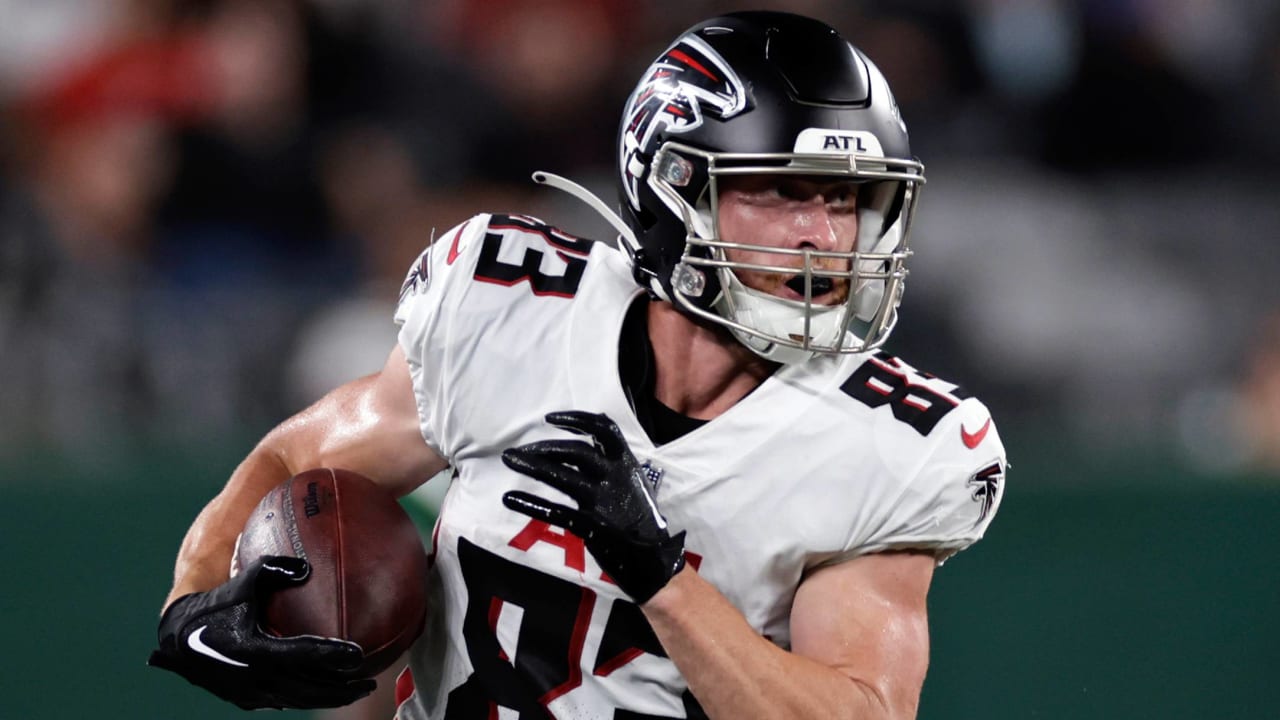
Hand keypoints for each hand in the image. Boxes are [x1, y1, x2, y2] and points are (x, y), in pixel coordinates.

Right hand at [148, 556, 375, 709]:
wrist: (177, 637)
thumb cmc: (215, 603)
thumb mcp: (243, 582)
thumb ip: (274, 569)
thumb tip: (306, 567)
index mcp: (253, 649)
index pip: (303, 656)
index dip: (332, 656)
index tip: (359, 655)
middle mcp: (253, 677)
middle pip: (307, 689)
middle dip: (341, 689)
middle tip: (370, 682)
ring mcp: (249, 692)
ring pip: (297, 700)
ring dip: (328, 697)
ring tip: (356, 690)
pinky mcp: (245, 699)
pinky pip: (282, 701)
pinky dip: (306, 697)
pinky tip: (323, 691)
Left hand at [502, 411, 685, 602]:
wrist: (654, 559)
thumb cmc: (641, 519)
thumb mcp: (634, 483)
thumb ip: (614, 462)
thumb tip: (595, 438)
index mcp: (627, 463)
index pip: (604, 429)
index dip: (578, 420)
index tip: (550, 419)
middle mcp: (614, 477)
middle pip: (575, 451)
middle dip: (544, 446)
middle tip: (518, 451)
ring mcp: (602, 501)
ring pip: (562, 476)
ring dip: (533, 466)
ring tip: (509, 460)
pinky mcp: (591, 525)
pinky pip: (555, 511)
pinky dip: (530, 503)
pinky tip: (509, 498)